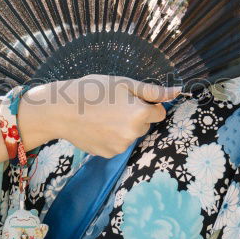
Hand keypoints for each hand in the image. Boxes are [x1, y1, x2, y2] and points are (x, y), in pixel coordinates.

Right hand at [38, 74, 181, 157]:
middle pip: (144, 125)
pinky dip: (111, 137)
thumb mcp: (124, 84)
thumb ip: (153, 91)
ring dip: (122, 128)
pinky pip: (117, 144)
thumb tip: (178, 91)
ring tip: (102, 116)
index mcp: (141, 114)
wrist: (61, 110)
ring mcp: (121, 146)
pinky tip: (97, 127)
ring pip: (131, 135)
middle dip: (135, 116)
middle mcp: (134, 134)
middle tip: (113, 105)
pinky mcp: (109, 154)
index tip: (129, 99)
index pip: (159, 112)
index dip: (146, 104)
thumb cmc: (93, 90)